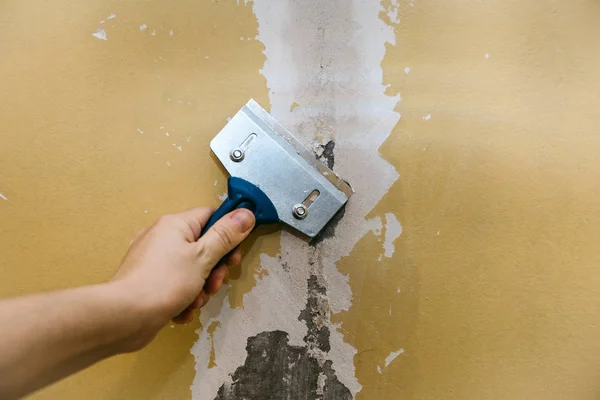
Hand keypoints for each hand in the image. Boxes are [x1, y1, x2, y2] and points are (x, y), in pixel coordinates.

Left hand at [111, 207, 254, 350]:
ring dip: (200, 287)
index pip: (211, 216)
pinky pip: (175, 285)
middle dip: (214, 269)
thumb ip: (226, 235)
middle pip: (202, 246)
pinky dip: (183, 298)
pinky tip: (181, 310)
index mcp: (175, 224)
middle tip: (215, 282)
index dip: (228, 233)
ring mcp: (153, 260)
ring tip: (195, 300)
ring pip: (191, 269)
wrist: (124, 316)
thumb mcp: (203, 257)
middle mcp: (162, 237)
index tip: (234, 254)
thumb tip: (246, 213)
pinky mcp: (148, 282)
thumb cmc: (164, 282)